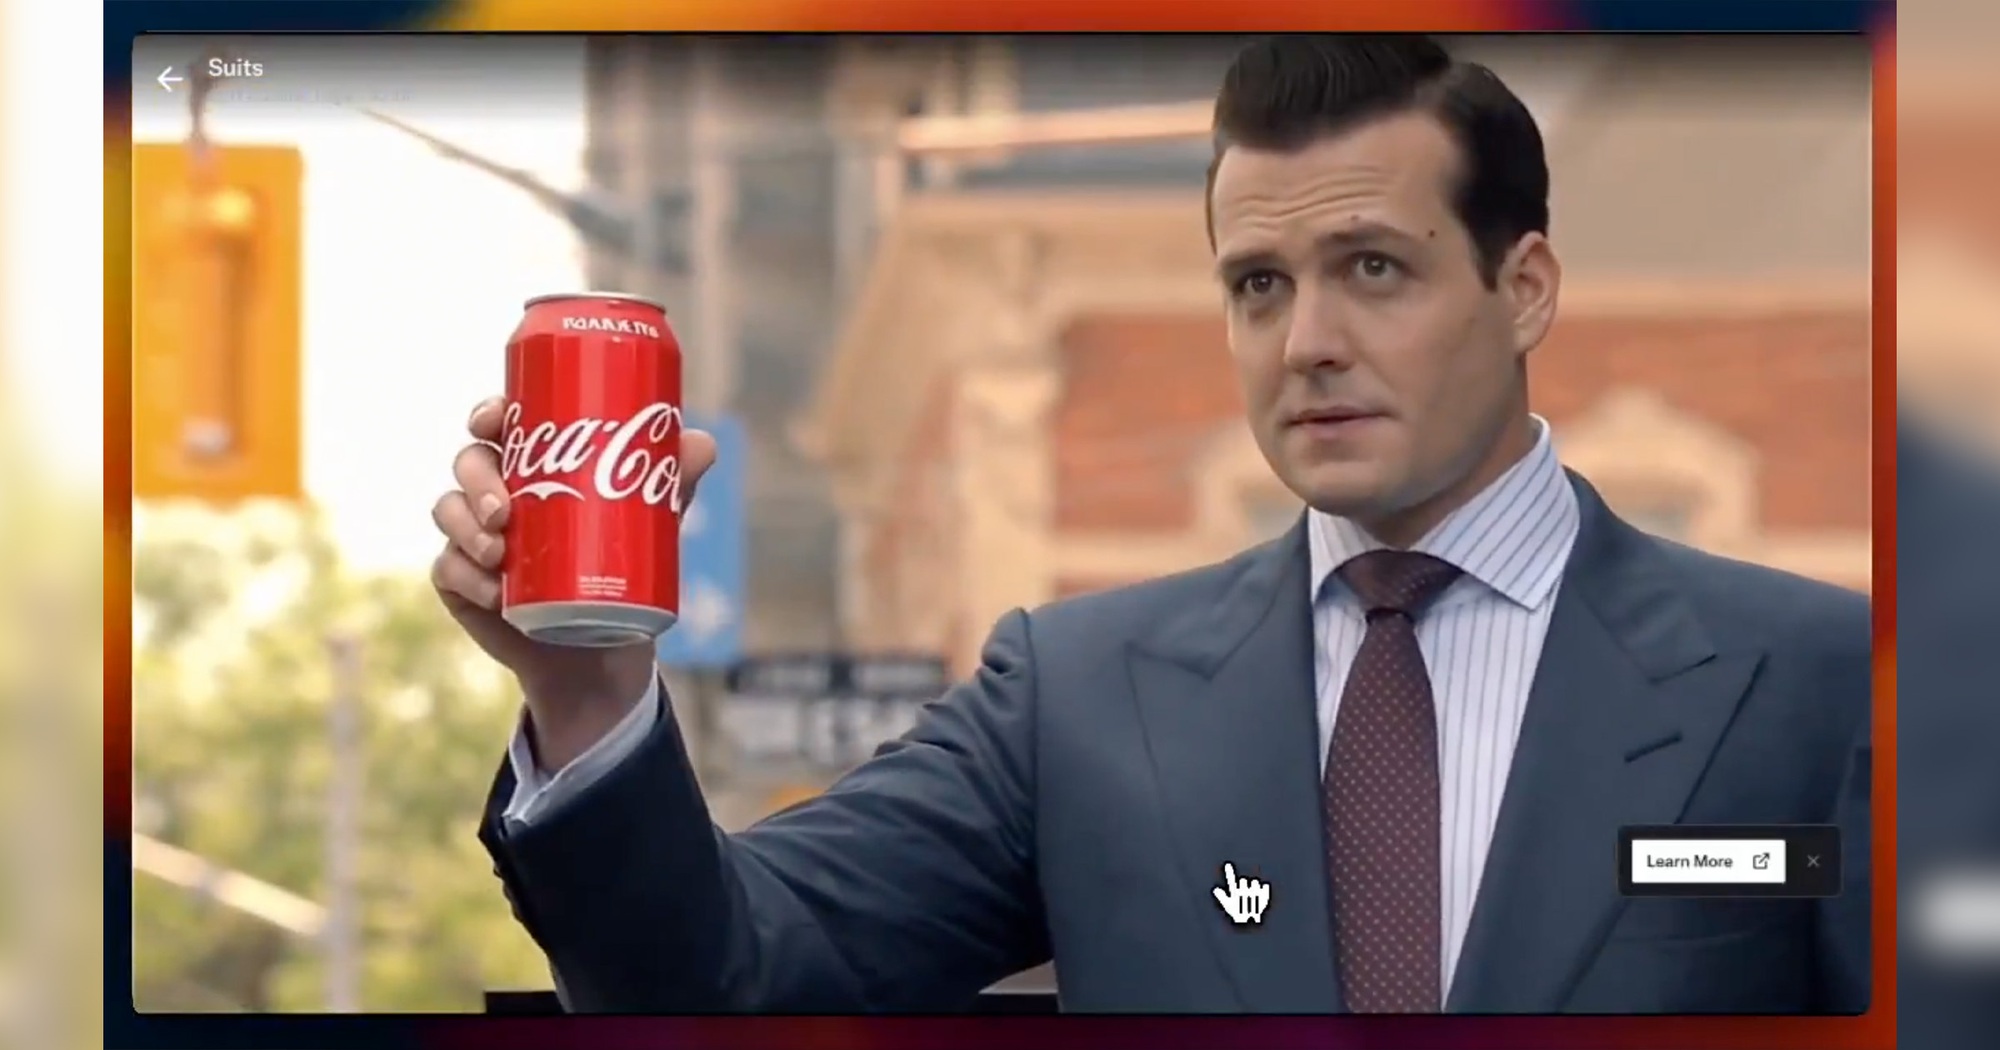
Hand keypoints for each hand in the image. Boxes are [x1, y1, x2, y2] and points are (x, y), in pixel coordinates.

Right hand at [431, 396, 717, 770]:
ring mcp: (473, 536)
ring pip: (448, 511)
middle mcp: (496, 492)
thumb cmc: (623, 565)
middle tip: (506, 509)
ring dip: (467, 527)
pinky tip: (492, 591)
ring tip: (500, 552)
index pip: (499, 425)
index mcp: (533, 463)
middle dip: (478, 479)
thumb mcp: (653, 522)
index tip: (493, 420)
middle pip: (469, 463)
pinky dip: (466, 577)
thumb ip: (676, 481)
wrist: (603, 648)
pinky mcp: (461, 582)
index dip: (488, 413)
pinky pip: (448, 569)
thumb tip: (702, 444)